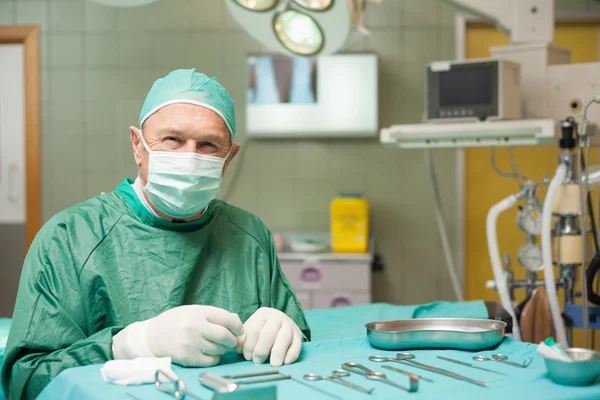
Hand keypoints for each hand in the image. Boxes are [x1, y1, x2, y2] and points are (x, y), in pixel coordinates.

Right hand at [113, 305, 243, 366]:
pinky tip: (210, 353)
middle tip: (231, 340)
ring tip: (217, 345)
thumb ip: (215, 315)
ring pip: (220, 349)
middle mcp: (195, 327)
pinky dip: (215, 358)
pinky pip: (211, 360)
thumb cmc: (177, 321)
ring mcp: (191, 343)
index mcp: (198, 313)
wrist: (153, 335)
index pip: (227, 319)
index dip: (238, 326)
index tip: (239, 330)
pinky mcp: (188, 358)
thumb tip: (237, 321)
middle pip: (226, 336)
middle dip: (233, 340)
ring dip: (223, 349)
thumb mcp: (195, 311)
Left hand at [238, 307, 301, 366]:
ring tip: (273, 364)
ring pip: (284, 338)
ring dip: (278, 352)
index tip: (247, 357)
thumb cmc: (260, 330)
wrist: (280, 324)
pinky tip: (286, 362)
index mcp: (262, 314)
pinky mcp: (298, 334)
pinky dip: (292, 354)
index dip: (249, 345)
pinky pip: (297, 344)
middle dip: (262, 350)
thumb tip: (237, 348)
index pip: (254, 329)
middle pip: (269, 333)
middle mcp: (277, 317)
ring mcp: (289, 325)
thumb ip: (242, 338)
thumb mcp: (250, 330)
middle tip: (257, 362)